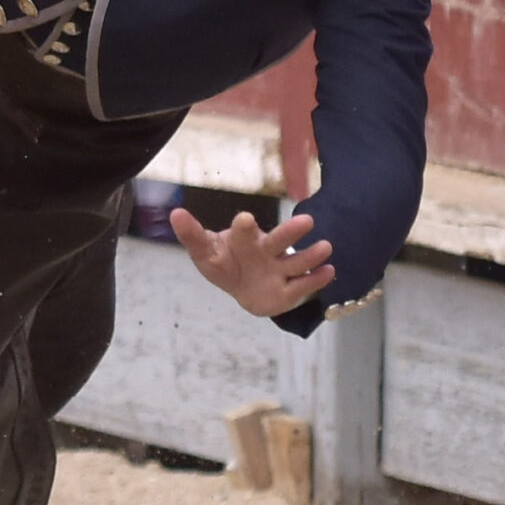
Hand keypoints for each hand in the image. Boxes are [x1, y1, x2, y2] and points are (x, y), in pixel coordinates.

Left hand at [171, 207, 334, 317]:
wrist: (246, 289)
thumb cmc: (226, 264)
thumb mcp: (206, 254)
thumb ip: (193, 236)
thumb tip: (175, 213)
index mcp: (244, 241)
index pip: (243, 234)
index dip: (243, 228)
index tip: (244, 218)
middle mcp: (266, 252)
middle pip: (278, 242)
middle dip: (290, 233)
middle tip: (307, 221)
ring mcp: (280, 270)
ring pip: (296, 262)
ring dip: (310, 255)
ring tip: (325, 247)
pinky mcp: (290, 291)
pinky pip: (304, 285)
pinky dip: (316, 280)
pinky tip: (329, 271)